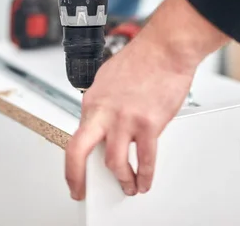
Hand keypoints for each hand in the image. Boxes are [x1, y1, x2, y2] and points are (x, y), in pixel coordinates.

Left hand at [65, 0, 229, 199]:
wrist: (165, 48)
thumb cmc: (142, 58)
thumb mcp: (107, 78)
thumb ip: (102, 103)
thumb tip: (102, 121)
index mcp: (93, 101)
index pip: (76, 136)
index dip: (74, 158)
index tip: (77, 170)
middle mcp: (104, 111)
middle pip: (78, 152)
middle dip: (76, 176)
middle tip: (80, 190)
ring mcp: (125, 119)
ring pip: (114, 162)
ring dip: (121, 180)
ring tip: (127, 186)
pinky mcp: (149, 124)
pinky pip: (144, 159)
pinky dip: (145, 175)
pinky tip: (145, 180)